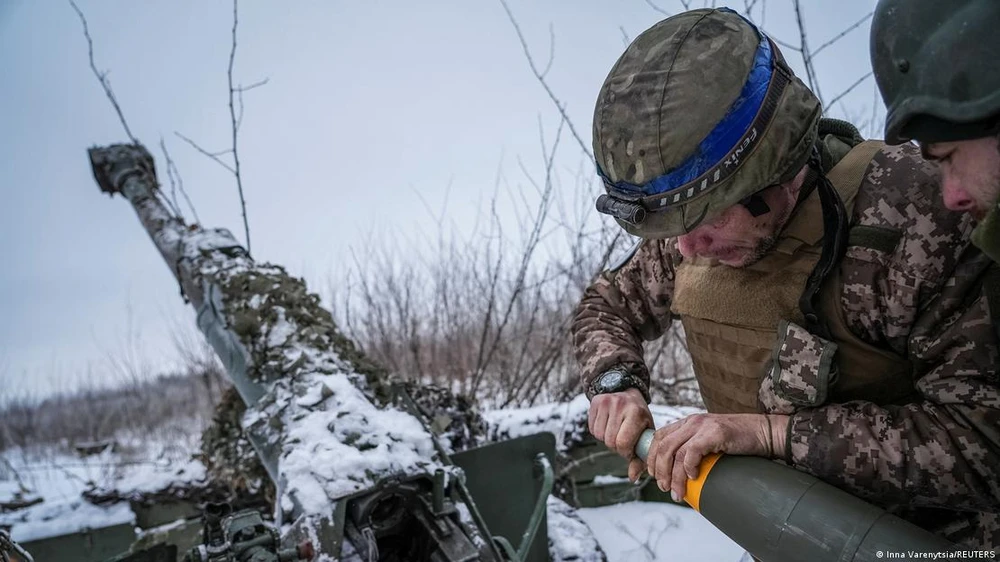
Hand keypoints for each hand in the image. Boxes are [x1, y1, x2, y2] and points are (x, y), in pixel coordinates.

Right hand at [588, 388, 653, 481]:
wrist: (626, 391)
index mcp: (636, 413)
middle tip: (623, 439)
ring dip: (607, 439)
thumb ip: (641, 457)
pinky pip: (592, 429)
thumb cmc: (639, 417)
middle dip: (616, 446)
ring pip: (599, 436)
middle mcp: (620, 405)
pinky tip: (608, 424)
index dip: (625, 452)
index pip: (623, 443)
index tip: (630, 450)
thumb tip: (632, 478)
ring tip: (616, 430)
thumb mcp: (645, 433)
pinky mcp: (595, 402)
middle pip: (610, 441)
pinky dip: (599, 432)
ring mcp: (606, 402)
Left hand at [645, 413, 788, 501]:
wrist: (765, 432)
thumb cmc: (740, 442)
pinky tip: (692, 477)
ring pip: (675, 452)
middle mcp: (692, 422)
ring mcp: (703, 426)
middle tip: (663, 487)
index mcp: (688, 423)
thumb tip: (682, 477)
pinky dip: (688, 466)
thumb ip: (696, 451)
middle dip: (659, 470)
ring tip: (676, 491)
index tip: (652, 475)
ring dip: (673, 476)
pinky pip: (692, 451)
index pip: (660, 437)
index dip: (651, 457)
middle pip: (663, 446)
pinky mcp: (715, 433)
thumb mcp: (711, 443)